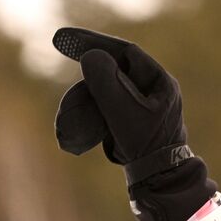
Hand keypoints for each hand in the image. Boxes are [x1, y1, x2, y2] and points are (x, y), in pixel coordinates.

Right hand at [52, 27, 217, 220]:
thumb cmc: (145, 146)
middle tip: (60, 57)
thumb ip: (106, 80)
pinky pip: (108, 110)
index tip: (64, 38)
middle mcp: (155, 92)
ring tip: (67, 117)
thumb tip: (91, 56)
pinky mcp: (134, 125)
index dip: (94, 42)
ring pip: (107, 92)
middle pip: (114, 71)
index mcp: (160, 83)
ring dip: (85, 99)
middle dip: (87, 74)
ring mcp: (145, 109)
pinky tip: (77, 132)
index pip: (125, 52)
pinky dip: (92, 114)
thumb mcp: (122, 110)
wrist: (159, 182)